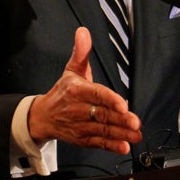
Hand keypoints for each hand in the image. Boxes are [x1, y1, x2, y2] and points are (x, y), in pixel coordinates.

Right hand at [27, 27, 142, 154]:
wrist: (43, 117)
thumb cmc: (62, 93)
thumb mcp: (71, 70)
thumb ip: (81, 52)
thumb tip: (83, 32)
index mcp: (76, 91)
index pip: (95, 94)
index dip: (109, 100)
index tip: (123, 104)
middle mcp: (78, 109)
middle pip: (102, 115)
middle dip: (120, 120)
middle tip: (135, 122)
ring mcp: (80, 126)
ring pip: (102, 130)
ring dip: (120, 134)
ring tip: (136, 135)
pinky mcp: (82, 139)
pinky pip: (98, 143)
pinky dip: (111, 146)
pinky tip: (124, 147)